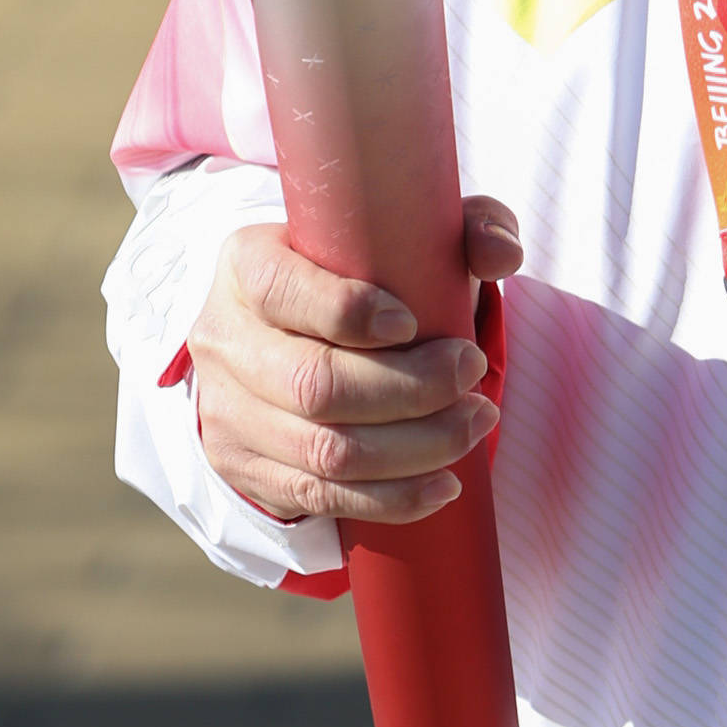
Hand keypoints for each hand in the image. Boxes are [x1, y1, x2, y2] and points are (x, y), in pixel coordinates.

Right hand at [188, 193, 521, 529]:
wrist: (283, 332)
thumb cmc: (355, 273)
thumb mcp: (397, 233)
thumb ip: (460, 227)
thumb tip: (502, 254)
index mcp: (247, 265)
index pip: (285, 291)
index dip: (351, 312)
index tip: (414, 322)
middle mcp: (224, 340)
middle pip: (315, 384)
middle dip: (410, 390)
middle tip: (473, 377)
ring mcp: (226, 413)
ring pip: (324, 451)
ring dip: (415, 449)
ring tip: (475, 425)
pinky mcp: (244, 469)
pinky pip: (320, 497)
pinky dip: (390, 498)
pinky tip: (442, 484)